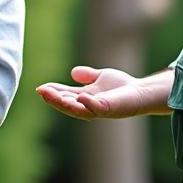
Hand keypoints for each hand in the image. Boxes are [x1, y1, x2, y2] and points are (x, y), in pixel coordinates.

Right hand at [36, 66, 155, 119]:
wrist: (141, 92)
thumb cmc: (122, 87)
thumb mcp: (100, 77)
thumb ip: (88, 76)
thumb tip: (73, 72)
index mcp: (84, 98)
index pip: (64, 96)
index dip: (53, 92)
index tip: (40, 87)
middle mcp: (88, 106)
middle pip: (67, 105)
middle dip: (54, 99)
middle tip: (41, 91)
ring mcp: (99, 109)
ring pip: (77, 109)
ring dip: (64, 103)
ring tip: (51, 94)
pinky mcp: (110, 109)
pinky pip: (97, 108)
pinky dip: (88, 104)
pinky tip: (81, 96)